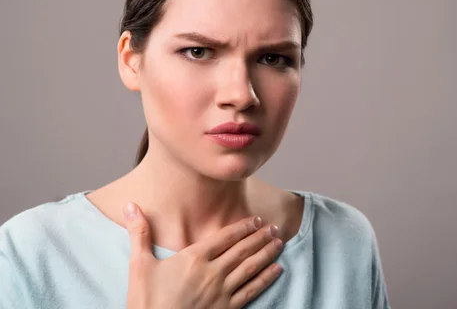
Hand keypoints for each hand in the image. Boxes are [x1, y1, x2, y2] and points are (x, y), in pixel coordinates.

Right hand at [123, 202, 283, 308]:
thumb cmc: (145, 302)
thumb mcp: (139, 266)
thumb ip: (139, 233)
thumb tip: (130, 205)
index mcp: (193, 258)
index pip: (225, 237)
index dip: (243, 227)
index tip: (256, 219)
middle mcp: (212, 272)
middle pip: (242, 249)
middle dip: (260, 237)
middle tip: (274, 227)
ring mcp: (221, 292)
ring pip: (250, 267)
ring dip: (267, 253)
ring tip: (279, 242)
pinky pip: (251, 290)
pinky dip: (266, 278)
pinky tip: (276, 269)